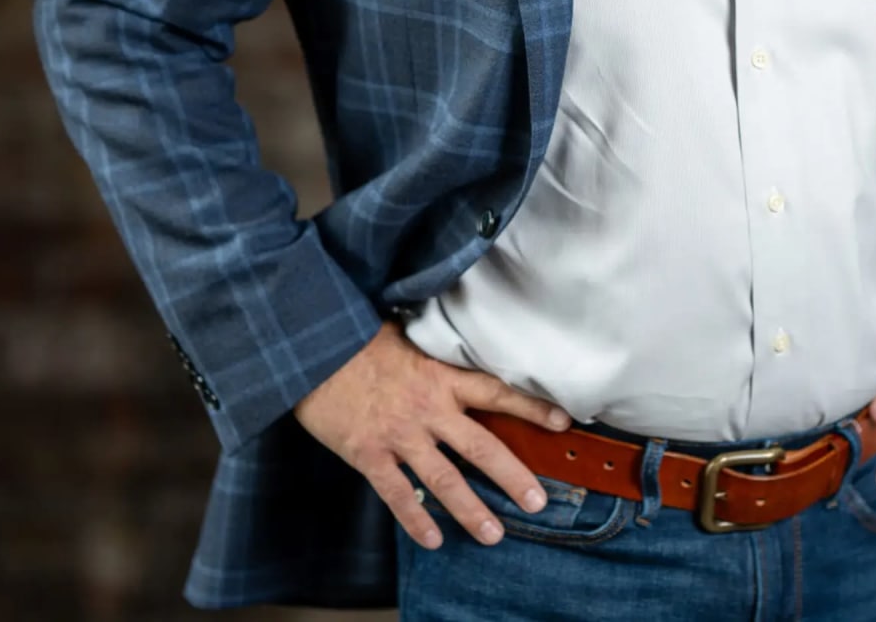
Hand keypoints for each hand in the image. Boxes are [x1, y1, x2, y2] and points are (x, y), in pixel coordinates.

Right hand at [293, 320, 572, 549]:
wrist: (313, 349)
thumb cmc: (359, 337)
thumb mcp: (406, 337)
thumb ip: (433, 353)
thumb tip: (456, 348)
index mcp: (440, 375)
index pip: (496, 391)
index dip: (531, 407)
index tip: (563, 421)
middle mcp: (428, 408)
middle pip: (481, 447)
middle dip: (512, 476)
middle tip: (538, 501)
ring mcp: (399, 435)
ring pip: (445, 479)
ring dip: (471, 510)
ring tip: (494, 534)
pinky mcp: (369, 454)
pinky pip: (398, 494)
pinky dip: (416, 519)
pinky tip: (433, 540)